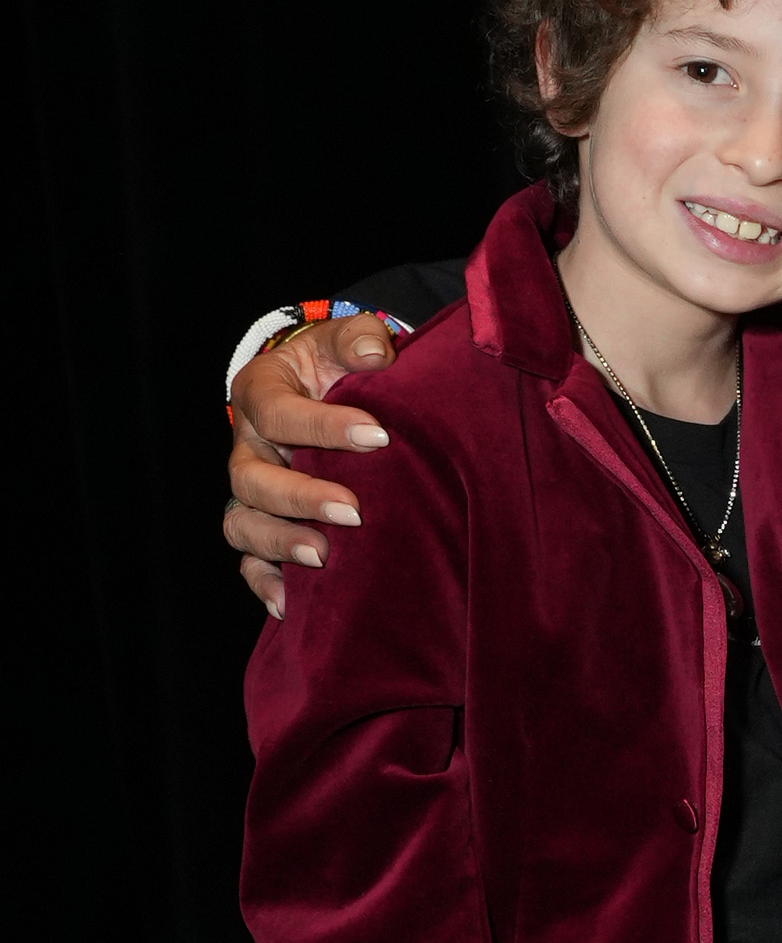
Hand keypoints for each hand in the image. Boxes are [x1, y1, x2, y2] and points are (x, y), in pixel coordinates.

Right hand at [225, 318, 397, 614]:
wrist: (325, 391)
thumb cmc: (338, 367)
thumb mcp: (347, 341)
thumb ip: (362, 339)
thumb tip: (377, 354)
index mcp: (260, 393)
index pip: (279, 413)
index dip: (323, 426)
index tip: (378, 436)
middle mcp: (247, 446)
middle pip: (252, 480)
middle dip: (301, 497)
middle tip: (354, 510)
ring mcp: (250, 491)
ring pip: (243, 523)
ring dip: (280, 543)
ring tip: (323, 556)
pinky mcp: (262, 524)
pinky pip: (249, 561)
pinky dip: (265, 584)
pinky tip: (291, 604)